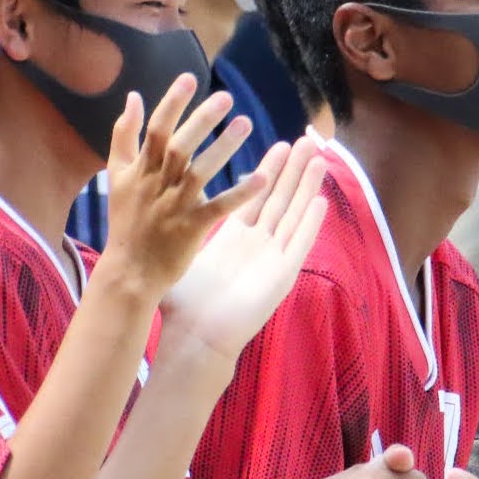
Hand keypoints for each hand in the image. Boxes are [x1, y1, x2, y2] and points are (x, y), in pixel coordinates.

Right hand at [101, 78, 258, 301]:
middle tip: (227, 97)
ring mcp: (174, 206)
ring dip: (223, 147)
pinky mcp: (191, 229)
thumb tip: (132, 97)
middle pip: (179, 145)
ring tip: (246, 123)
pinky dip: (239, 193)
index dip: (172, 102)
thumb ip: (123, 135)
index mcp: (140, 168)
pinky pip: (218, 208)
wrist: (128, 272)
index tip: (191, 77)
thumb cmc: (126, 222)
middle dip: (201, 119)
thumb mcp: (117, 176)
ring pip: (199, 172)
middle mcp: (156, 184)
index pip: (156, 129)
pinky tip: (262, 178)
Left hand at [159, 136, 327, 359]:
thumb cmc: (184, 307)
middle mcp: (258, 244)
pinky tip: (321, 200)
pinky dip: (310, 223)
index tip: (280, 145)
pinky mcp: (282, 274)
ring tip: (320, 159)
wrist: (196, 337)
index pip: (256, 196)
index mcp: (235, 238)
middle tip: (307, 141)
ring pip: (294, 215)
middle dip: (294, 170)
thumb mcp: (180, 256)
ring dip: (308, 187)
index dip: (269, 171)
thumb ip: (178, 229)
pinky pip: (299, 243)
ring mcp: (273, 258)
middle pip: (281, 199)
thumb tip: (157, 208)